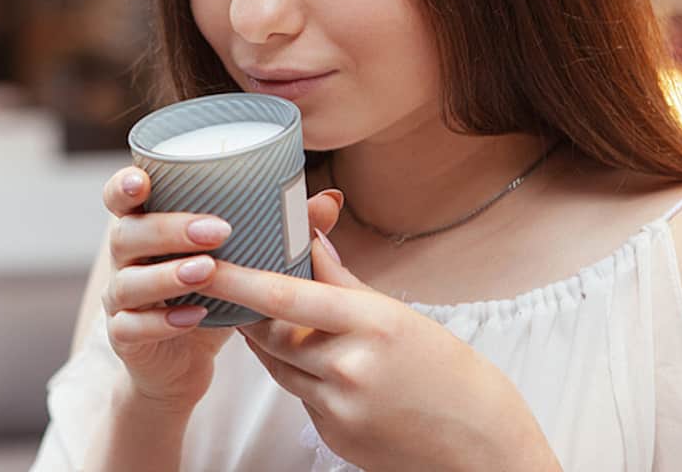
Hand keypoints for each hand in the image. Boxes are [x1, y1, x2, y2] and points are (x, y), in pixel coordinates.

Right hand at [99, 166, 344, 411]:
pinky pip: (132, 327)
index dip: (125, 185)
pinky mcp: (124, 338)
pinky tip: (193, 317)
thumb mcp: (242, 264)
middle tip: (217, 230)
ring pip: (128, 281)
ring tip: (207, 271)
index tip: (146, 180)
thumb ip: (279, 230)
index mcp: (146, 227)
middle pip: (126, 234)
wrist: (182, 366)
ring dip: (167, 275)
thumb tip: (328, 200)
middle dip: (168, 229)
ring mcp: (119, 300)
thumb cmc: (210, 298)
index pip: (120, 196)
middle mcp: (125, 259)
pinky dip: (162, 322)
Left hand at [199, 231, 559, 470]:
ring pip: (278, 364)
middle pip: (270, 332)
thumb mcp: (399, 315)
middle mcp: (348, 366)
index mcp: (370, 323)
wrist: (478, 441)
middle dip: (249, 310)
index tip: (203, 262)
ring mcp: (337, 406)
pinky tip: (328, 371)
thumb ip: (343, 280)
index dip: (235, 279)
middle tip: (234, 286)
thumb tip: (308, 240)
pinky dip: (301, 376)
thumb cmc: (446, 370)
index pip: (283, 296)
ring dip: (273, 342)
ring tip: (285, 324)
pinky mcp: (331, 434)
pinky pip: (298, 395)